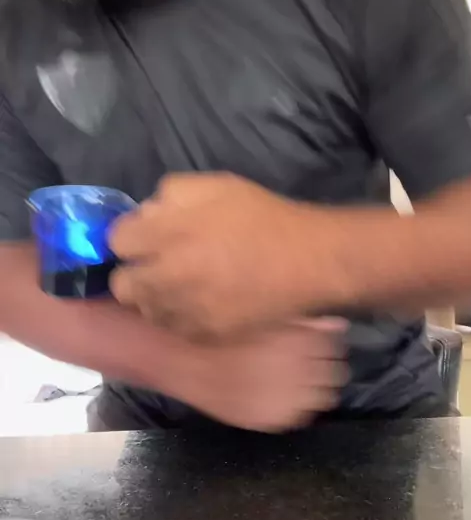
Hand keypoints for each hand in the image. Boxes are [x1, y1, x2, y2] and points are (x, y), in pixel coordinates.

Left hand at [109, 173, 323, 338]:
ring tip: (184, 283)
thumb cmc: (259, 216)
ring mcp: (184, 310)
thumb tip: (145, 214)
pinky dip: (180, 316)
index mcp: (165, 234)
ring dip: (156, 296)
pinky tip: (202, 301)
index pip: (116, 242)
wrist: (305, 260)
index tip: (147, 236)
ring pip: (146, 310)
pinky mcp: (203, 334)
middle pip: (121, 284)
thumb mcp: (214, 185)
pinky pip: (174, 327)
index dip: (131, 236)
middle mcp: (166, 276)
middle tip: (160, 263)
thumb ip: (169, 194)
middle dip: (135, 271)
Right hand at [180, 318, 347, 431]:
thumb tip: (339, 324)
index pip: (333, 347)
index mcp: (297, 343)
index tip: (319, 345)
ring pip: (324, 397)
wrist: (198, 370)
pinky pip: (302, 414)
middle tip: (312, 365)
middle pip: (335, 373)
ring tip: (300, 382)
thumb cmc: (233, 338)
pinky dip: (298, 405)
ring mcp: (288, 399)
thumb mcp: (271, 321)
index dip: (327, 345)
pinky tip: (284, 395)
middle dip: (327, 367)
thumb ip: (307, 324)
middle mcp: (298, 372)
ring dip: (317, 388)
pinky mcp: (277, 420)